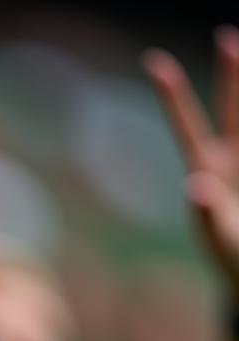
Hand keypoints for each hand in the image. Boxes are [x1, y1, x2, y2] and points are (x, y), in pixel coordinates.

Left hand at [144, 27, 238, 295]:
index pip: (187, 125)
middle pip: (232, 108)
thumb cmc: (230, 257)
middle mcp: (230, 161)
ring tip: (234, 48)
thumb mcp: (219, 236)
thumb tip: (194, 186)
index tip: (153, 62)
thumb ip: (208, 212)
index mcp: (208, 171)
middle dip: (232, 73)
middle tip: (227, 39)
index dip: (172, 95)